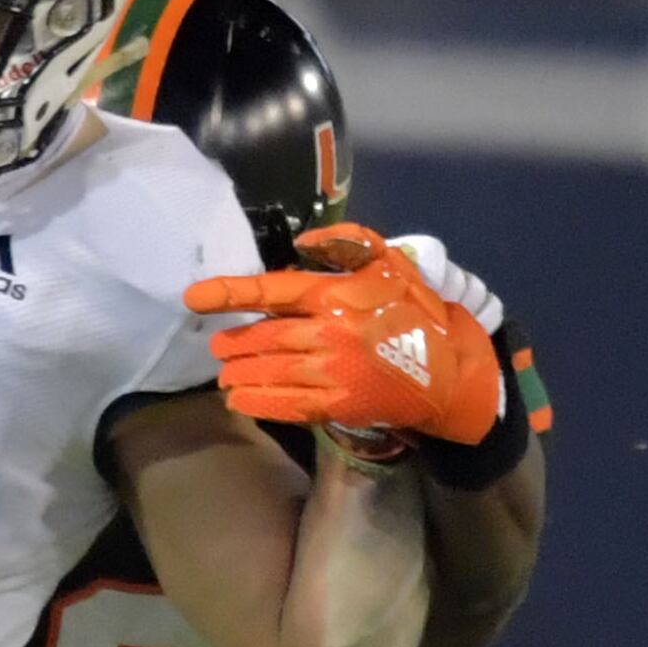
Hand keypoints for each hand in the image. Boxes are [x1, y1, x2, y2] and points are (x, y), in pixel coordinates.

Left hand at [186, 224, 506, 448]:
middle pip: (265, 337)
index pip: (273, 291)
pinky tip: (240, 400)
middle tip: (217, 346)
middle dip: (234, 342)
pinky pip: (288, 404)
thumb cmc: (419, 314)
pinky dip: (258, 403)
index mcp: (338, 294)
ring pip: (271, 371)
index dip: (230, 293)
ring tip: (225, 374)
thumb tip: (303, 242)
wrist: (453, 372)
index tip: (194, 297)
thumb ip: (349, 244)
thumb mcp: (392, 264)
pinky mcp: (340, 404)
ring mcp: (334, 371)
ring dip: (241, 373)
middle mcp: (329, 332)